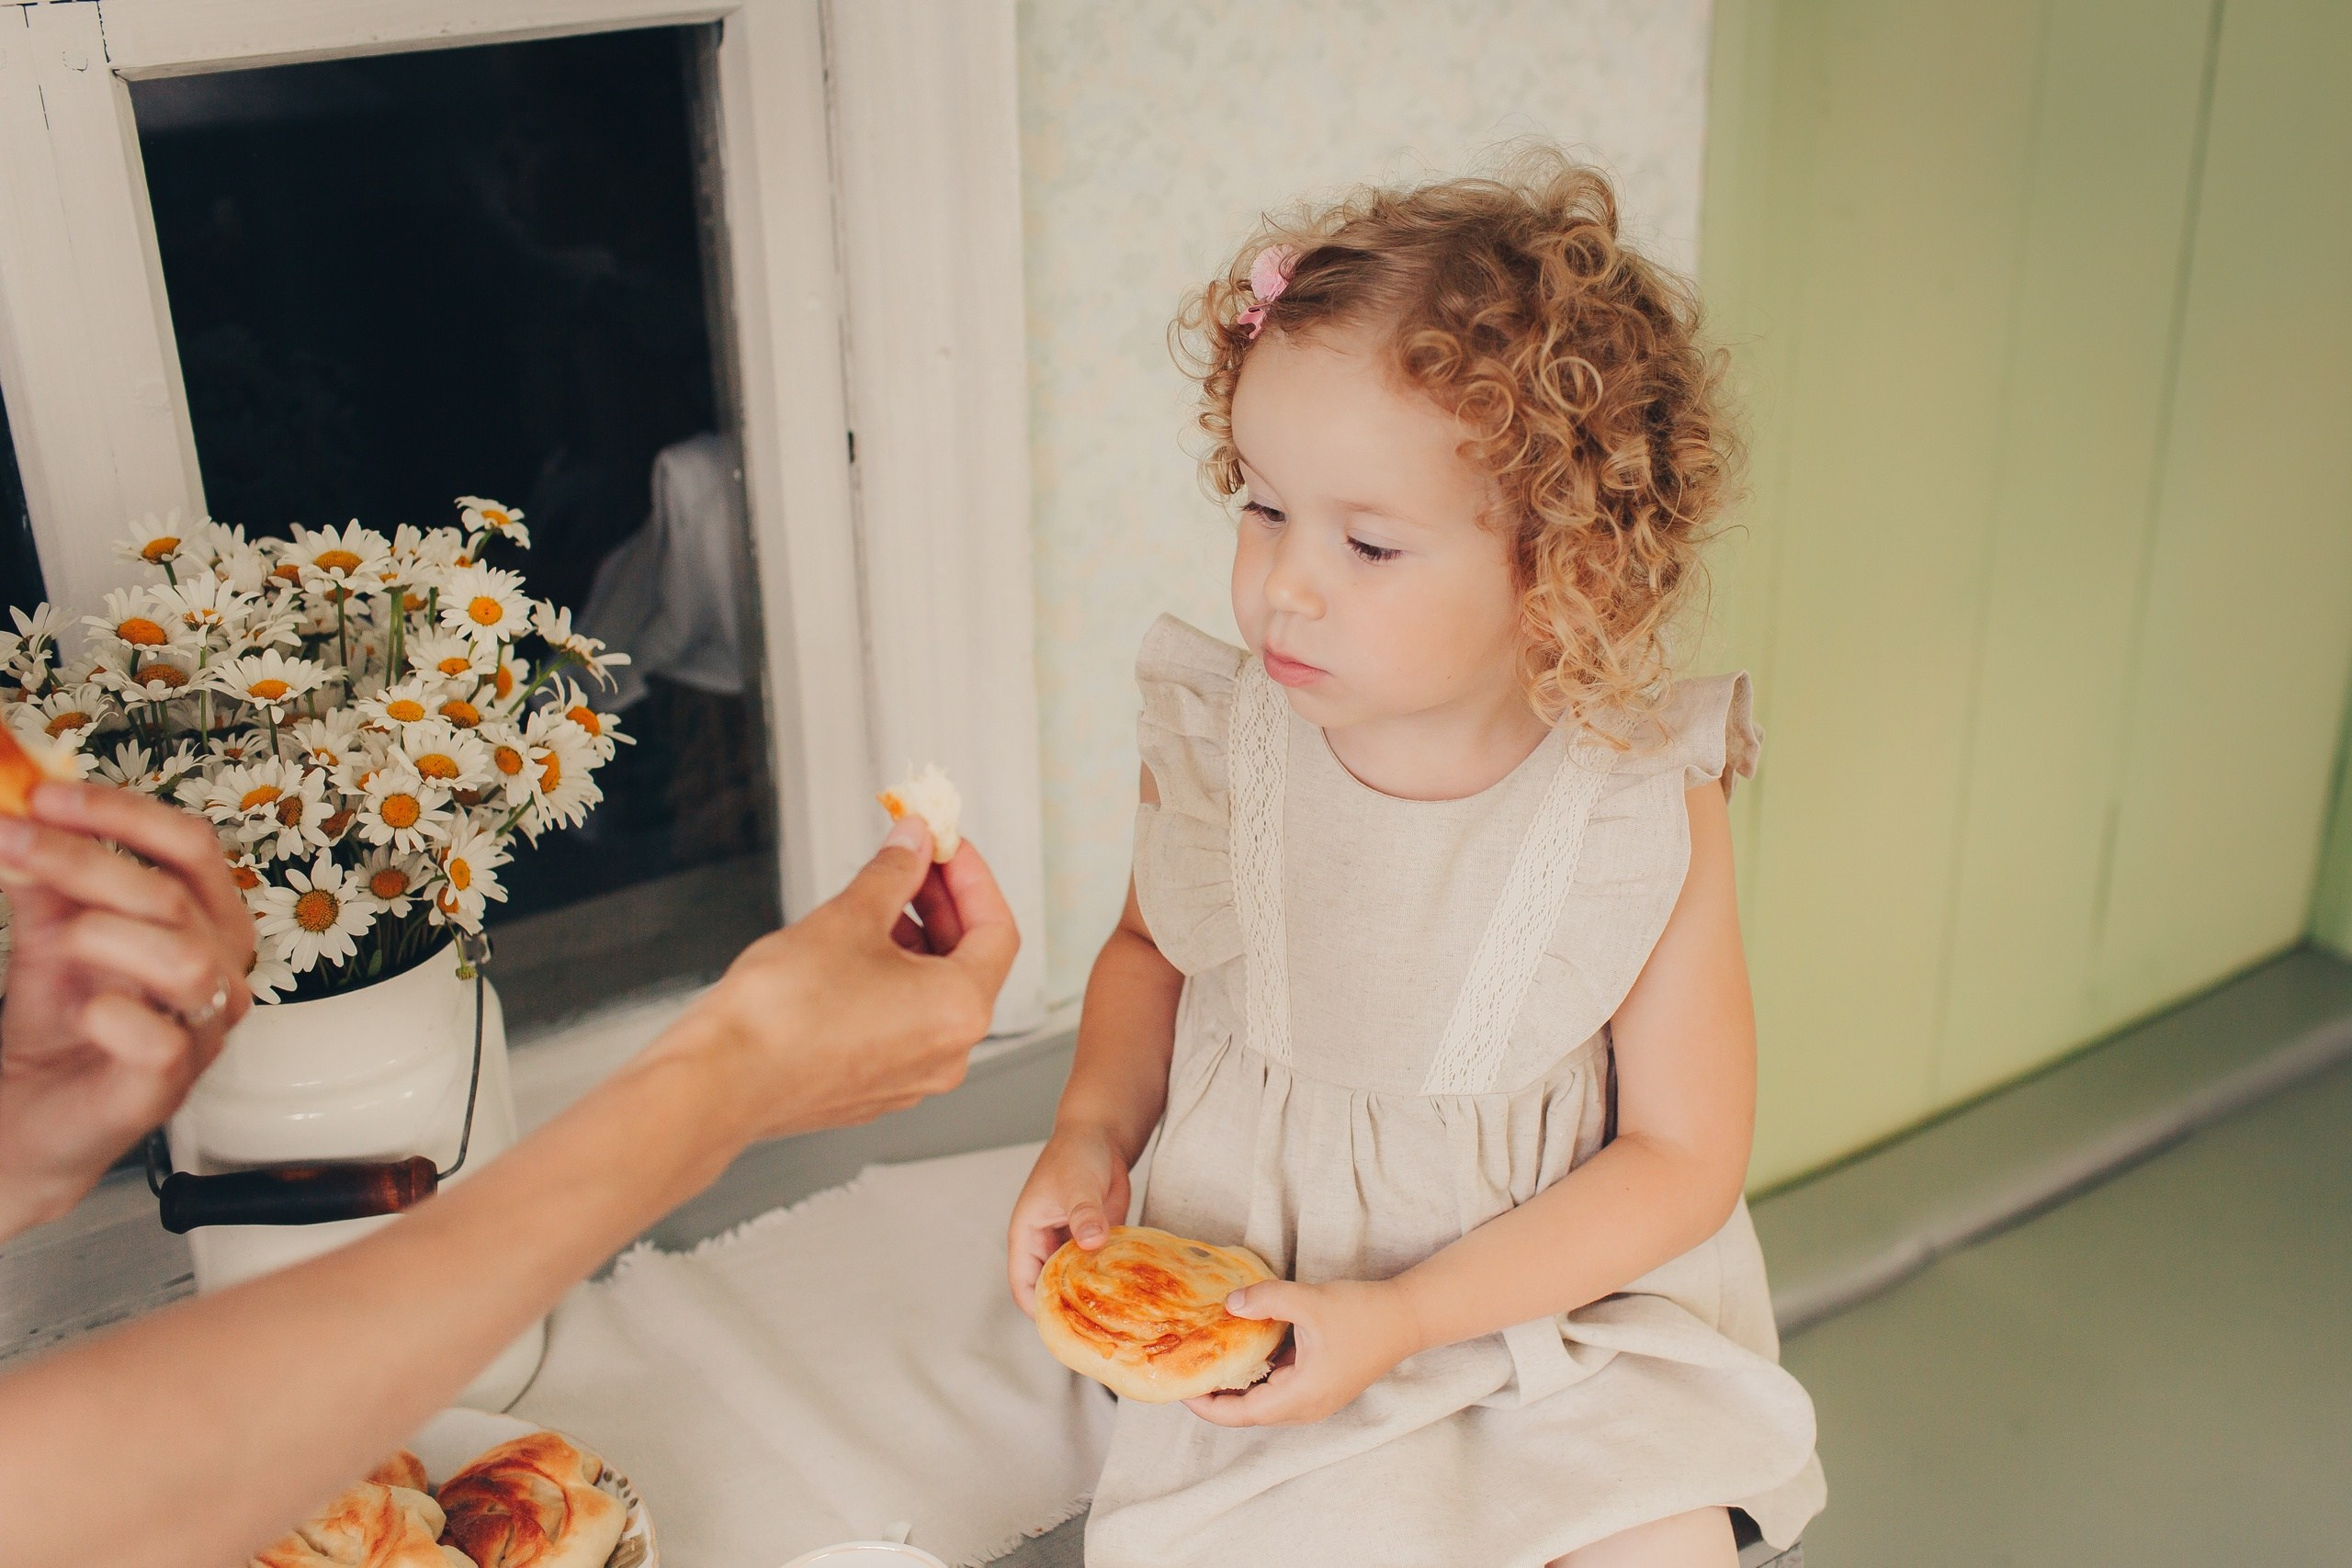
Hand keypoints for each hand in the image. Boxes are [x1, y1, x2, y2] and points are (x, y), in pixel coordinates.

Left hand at [0, 782, 256, 1237]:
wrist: (27, 1117)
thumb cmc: (58, 1025)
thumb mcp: (49, 930)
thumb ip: (47, 876)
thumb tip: (26, 811)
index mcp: (205, 922)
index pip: (192, 846)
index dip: (122, 813)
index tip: (46, 796)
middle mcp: (219, 969)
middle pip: (176, 893)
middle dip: (85, 860)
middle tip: (14, 841)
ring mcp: (203, 1029)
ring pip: (185, 961)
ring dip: (102, 936)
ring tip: (54, 944)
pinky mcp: (171, 1084)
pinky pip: (159, 1040)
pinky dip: (110, 1016)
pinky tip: (81, 1013)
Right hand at [651, 815, 1018, 1145]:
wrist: (721, 1081)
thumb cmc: (782, 1014)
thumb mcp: (849, 916)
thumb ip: (895, 872)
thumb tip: (914, 842)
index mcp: (960, 1010)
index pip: (997, 929)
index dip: (973, 878)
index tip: (947, 847)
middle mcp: (948, 1052)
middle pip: (970, 962)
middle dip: (942, 905)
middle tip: (913, 862)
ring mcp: (912, 1077)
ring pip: (933, 995)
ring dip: (916, 942)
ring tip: (877, 903)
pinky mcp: (875, 1087)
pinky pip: (903, 1024)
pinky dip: (893, 982)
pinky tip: (856, 952)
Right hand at [1006, 1125, 1131, 1314]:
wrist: (1101, 1136)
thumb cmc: (1076, 1154)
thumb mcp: (1077, 1185)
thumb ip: (1084, 1214)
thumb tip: (1092, 1242)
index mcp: (1027, 1235)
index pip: (1023, 1285)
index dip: (1038, 1309)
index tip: (1062, 1328)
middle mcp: (1045, 1245)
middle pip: (1049, 1289)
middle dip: (1067, 1309)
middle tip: (1095, 1331)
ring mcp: (1070, 1245)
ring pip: (1075, 1282)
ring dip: (1091, 1296)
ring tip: (1115, 1319)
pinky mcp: (1094, 1242)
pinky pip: (1098, 1269)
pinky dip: (1109, 1282)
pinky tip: (1129, 1296)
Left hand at [1184, 1278, 1421, 1426]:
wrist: (1408, 1316)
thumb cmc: (1363, 1313)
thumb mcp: (1309, 1302)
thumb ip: (1266, 1301)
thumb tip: (1229, 1303)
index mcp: (1301, 1397)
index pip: (1241, 1414)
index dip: (1206, 1406)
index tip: (1180, 1389)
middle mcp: (1306, 1406)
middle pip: (1248, 1411)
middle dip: (1215, 1396)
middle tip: (1185, 1372)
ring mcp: (1315, 1397)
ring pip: (1264, 1398)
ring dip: (1237, 1384)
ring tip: (1206, 1361)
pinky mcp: (1322, 1383)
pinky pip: (1280, 1385)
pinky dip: (1258, 1372)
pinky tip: (1242, 1347)